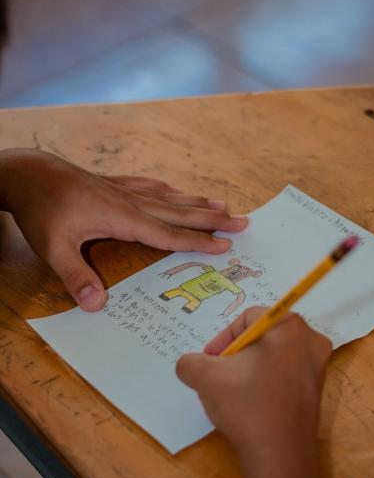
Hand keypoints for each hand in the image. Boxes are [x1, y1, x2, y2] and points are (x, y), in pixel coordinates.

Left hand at [0, 149, 247, 310]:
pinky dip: (169, 190)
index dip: (198, 241)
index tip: (225, 245)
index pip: (168, 234)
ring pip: (169, 198)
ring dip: (197, 203)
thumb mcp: (53, 247)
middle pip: (179, 213)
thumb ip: (75, 276)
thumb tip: (98, 305)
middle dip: (212, 219)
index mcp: (123, 218)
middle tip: (243, 221)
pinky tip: (174, 188)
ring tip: (222, 205)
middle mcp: (131, 202)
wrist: (27, 171)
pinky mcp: (113, 183)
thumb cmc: (40, 209)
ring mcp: (123, 190)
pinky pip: (150, 186)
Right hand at [176, 308, 331, 467]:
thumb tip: (190, 364)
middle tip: (218, 373)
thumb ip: (190, 362)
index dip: (223, 338)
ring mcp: (318, 368)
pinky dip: (265, 383)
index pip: (247, 318)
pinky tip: (250, 404)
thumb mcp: (205, 377)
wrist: (279, 456)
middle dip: (236, 353)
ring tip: (231, 390)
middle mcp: (310, 340)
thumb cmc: (246, 405)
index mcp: (288, 326)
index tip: (210, 360)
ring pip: (273, 357)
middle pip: (263, 336)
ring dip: (249, 368)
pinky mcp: (317, 392)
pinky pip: (285, 376)